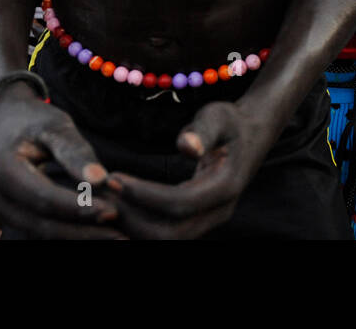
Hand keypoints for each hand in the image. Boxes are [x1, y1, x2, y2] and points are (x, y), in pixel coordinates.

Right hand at [0, 85, 122, 238]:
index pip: (45, 198)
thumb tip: (101, 179)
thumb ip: (76, 152)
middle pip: (43, 224)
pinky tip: (95, 230)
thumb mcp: (55, 126)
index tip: (113, 210)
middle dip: (83, 231)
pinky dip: (69, 231)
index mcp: (4, 170)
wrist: (6, 120)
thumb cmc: (33, 120)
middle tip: (121, 234)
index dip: (79, 207)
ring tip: (114, 234)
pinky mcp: (9, 217)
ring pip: (42, 232)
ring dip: (78, 235)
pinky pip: (40, 230)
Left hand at [106, 100, 265, 238]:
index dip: (144, 195)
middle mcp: (219, 212)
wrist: (252, 135)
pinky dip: (139, 222)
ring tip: (105, 196)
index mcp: (226, 187)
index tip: (113, 177)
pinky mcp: (196, 220)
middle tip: (103, 191)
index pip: (180, 204)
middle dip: (132, 216)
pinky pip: (165, 232)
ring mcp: (208, 220)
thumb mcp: (219, 116)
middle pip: (170, 234)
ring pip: (165, 239)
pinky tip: (118, 200)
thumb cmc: (231, 122)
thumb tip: (186, 146)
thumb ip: (203, 130)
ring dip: (132, 223)